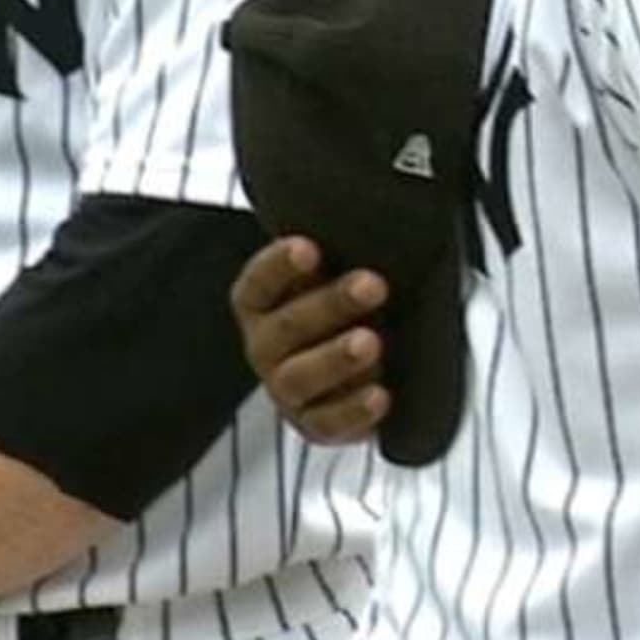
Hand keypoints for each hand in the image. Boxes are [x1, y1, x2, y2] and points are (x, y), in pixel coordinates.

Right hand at [231, 236, 389, 444]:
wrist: (360, 367)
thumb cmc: (348, 309)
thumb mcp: (341, 275)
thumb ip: (344, 255)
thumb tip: (377, 215)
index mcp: (262, 304)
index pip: (258, 283)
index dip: (279, 266)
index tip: (308, 246)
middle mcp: (265, 346)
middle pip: (285, 327)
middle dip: (329, 305)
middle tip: (372, 284)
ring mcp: (286, 389)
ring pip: (298, 378)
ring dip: (336, 358)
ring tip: (371, 342)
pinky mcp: (314, 424)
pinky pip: (327, 423)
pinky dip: (353, 411)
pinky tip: (381, 395)